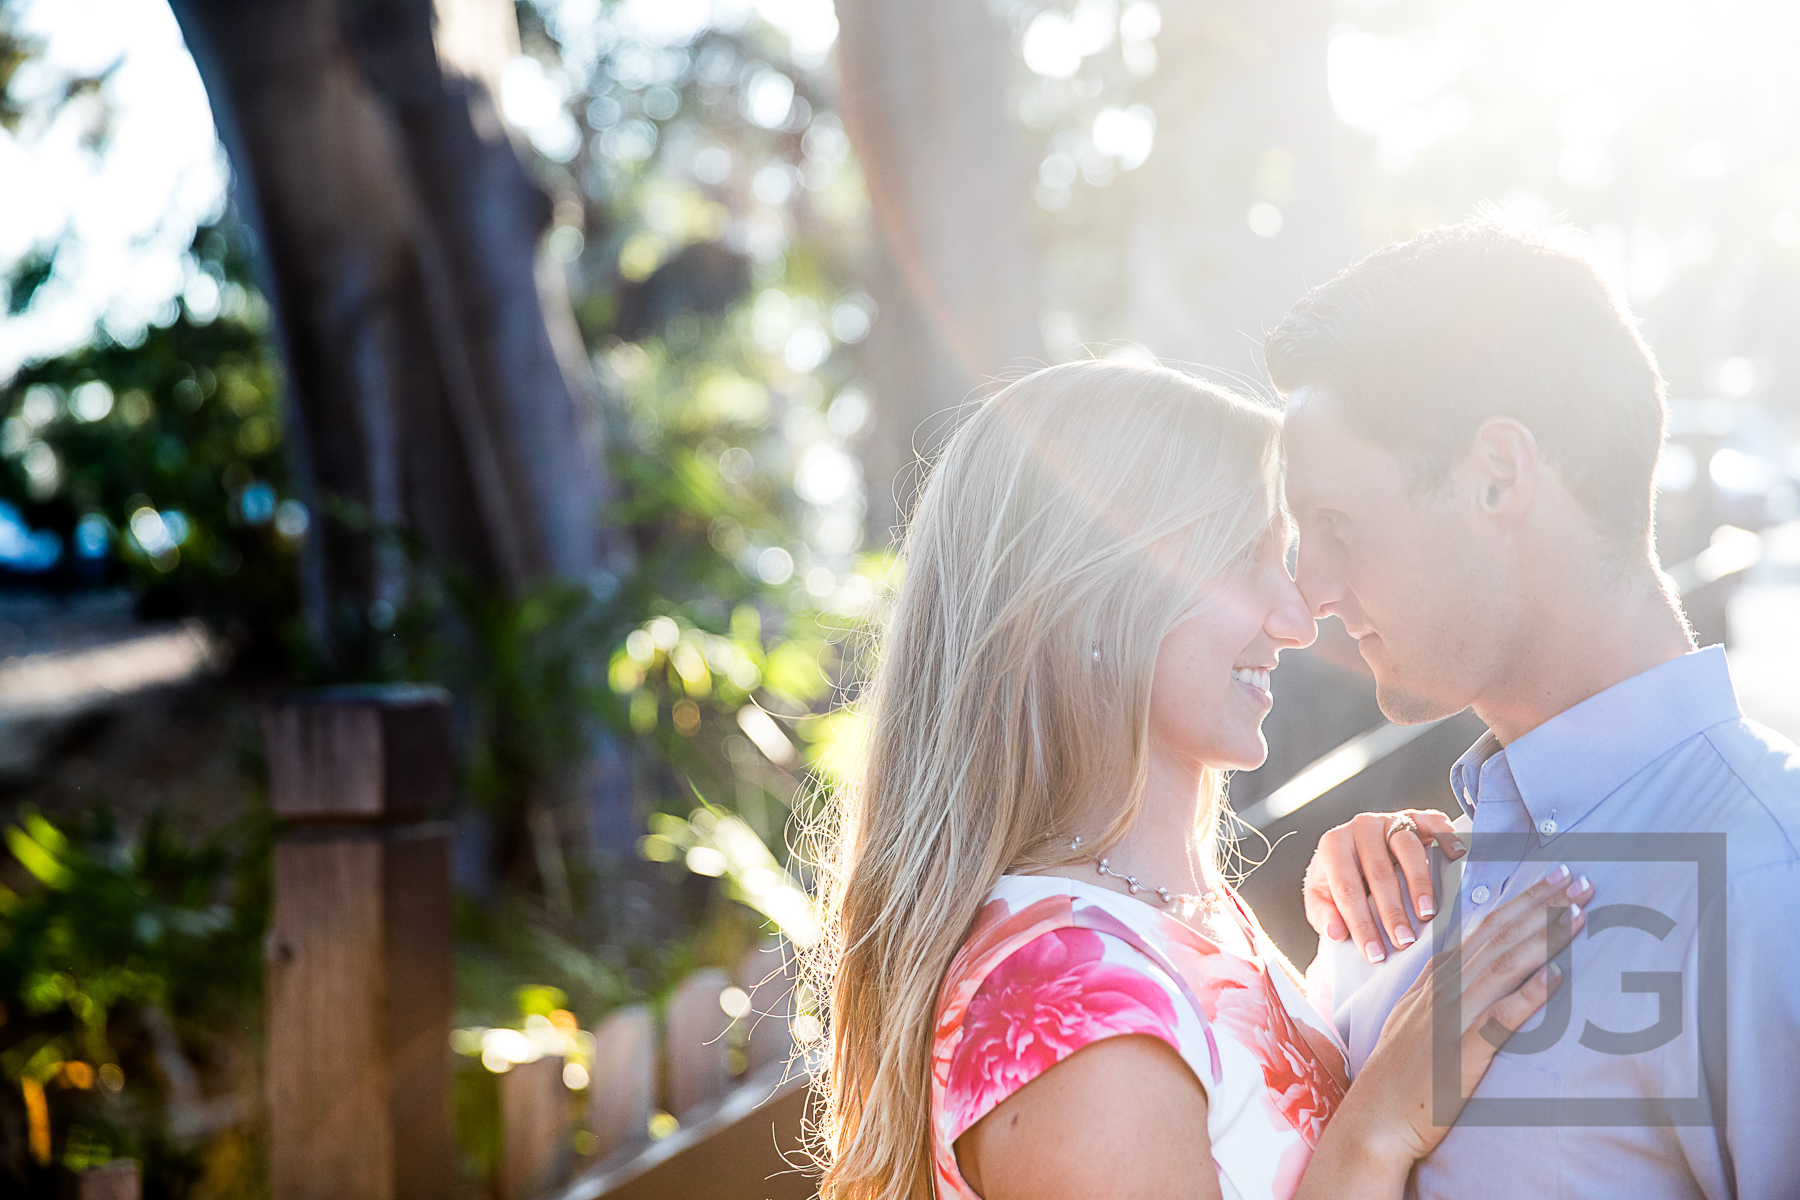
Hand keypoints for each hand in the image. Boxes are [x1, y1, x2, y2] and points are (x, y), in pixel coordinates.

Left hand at [1303, 809, 1466, 961]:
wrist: (1353, 846)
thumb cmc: (1337, 876)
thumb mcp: (1319, 896)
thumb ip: (1322, 914)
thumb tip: (1336, 932)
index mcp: (1333, 845)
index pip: (1347, 890)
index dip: (1361, 924)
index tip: (1375, 954)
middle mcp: (1361, 827)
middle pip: (1380, 872)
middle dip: (1393, 912)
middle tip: (1404, 941)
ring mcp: (1389, 820)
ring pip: (1408, 849)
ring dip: (1420, 884)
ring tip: (1427, 914)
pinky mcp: (1414, 817)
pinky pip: (1433, 824)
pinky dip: (1447, 839)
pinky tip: (1457, 858)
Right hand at [1347, 866, 1590, 1164]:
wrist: (1376, 1118)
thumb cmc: (1398, 1076)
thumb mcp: (1416, 1019)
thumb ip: (1444, 992)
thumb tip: (1475, 971)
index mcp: (1435, 978)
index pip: (1483, 927)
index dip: (1521, 901)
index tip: (1553, 880)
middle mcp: (1444, 989)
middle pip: (1499, 935)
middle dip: (1541, 904)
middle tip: (1579, 880)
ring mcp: (1453, 1017)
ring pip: (1504, 965)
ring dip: (1544, 936)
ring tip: (1579, 914)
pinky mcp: (1464, 1050)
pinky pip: (1501, 1017)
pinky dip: (1529, 994)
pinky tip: (1556, 976)